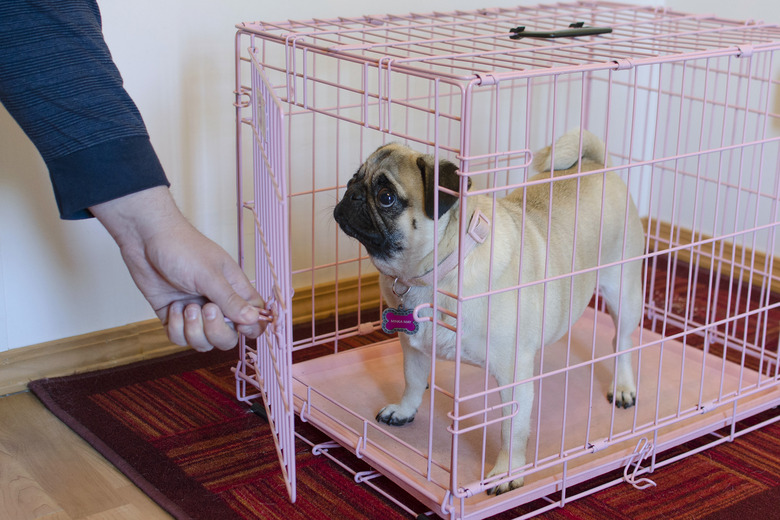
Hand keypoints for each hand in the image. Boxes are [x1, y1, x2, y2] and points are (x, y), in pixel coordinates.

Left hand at [90, 187, 265, 350]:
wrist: (145, 239)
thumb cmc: (182, 248)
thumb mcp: (210, 275)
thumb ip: (231, 300)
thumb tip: (254, 319)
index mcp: (235, 291)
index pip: (255, 319)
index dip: (252, 328)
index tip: (240, 325)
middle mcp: (218, 304)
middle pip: (228, 338)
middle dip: (217, 331)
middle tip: (207, 309)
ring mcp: (196, 312)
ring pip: (204, 342)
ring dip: (194, 330)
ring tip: (186, 306)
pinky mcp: (174, 317)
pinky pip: (181, 339)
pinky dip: (176, 328)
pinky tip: (173, 307)